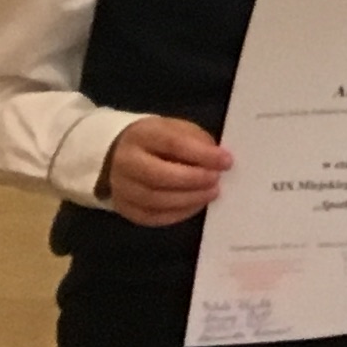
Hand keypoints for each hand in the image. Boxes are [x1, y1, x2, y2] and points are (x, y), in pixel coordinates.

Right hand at [102, 115, 230, 228]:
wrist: (120, 154)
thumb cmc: (158, 141)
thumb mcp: (177, 129)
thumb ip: (197, 141)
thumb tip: (218, 161)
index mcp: (142, 135)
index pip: (173, 144)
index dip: (202, 154)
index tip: (226, 161)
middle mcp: (125, 162)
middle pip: (159, 176)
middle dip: (193, 180)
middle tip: (216, 180)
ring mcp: (120, 187)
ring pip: (154, 200)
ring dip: (188, 199)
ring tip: (211, 193)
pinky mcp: (123, 207)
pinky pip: (150, 216)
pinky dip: (177, 213)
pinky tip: (195, 205)